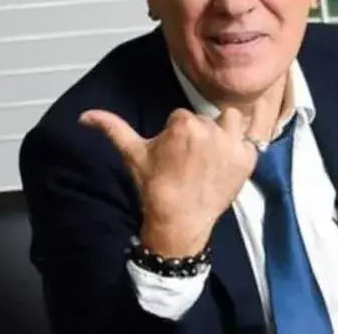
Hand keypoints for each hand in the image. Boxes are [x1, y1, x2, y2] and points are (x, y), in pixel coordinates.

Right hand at [78, 101, 271, 257]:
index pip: (182, 116)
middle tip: (191, 160)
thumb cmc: (154, 187)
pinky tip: (230, 158)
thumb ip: (112, 128)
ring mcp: (232, 144)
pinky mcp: (248, 159)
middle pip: (206, 119)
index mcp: (184, 123)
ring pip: (231, 119)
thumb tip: (84, 116)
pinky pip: (253, 138)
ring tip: (213, 152)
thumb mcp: (133, 155)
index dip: (176, 134)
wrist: (178, 221)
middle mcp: (211, 129)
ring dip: (224, 131)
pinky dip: (243, 146)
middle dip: (199, 134)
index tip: (174, 155)